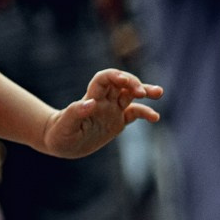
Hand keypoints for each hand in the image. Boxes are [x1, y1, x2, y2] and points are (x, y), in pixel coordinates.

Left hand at [38, 69, 160, 158]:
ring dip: (145, 91)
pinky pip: (134, 113)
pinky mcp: (118, 121)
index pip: (105, 80)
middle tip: (144, 92)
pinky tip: (155, 118)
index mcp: (92, 98)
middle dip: (134, 83)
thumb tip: (90, 103)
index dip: (115, 76)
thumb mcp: (65, 126)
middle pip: (122, 83)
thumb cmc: (59, 134)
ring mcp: (112, 110)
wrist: (61, 143)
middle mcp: (104, 101)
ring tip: (159, 92)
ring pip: (131, 95)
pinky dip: (146, 113)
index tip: (126, 81)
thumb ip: (76, 112)